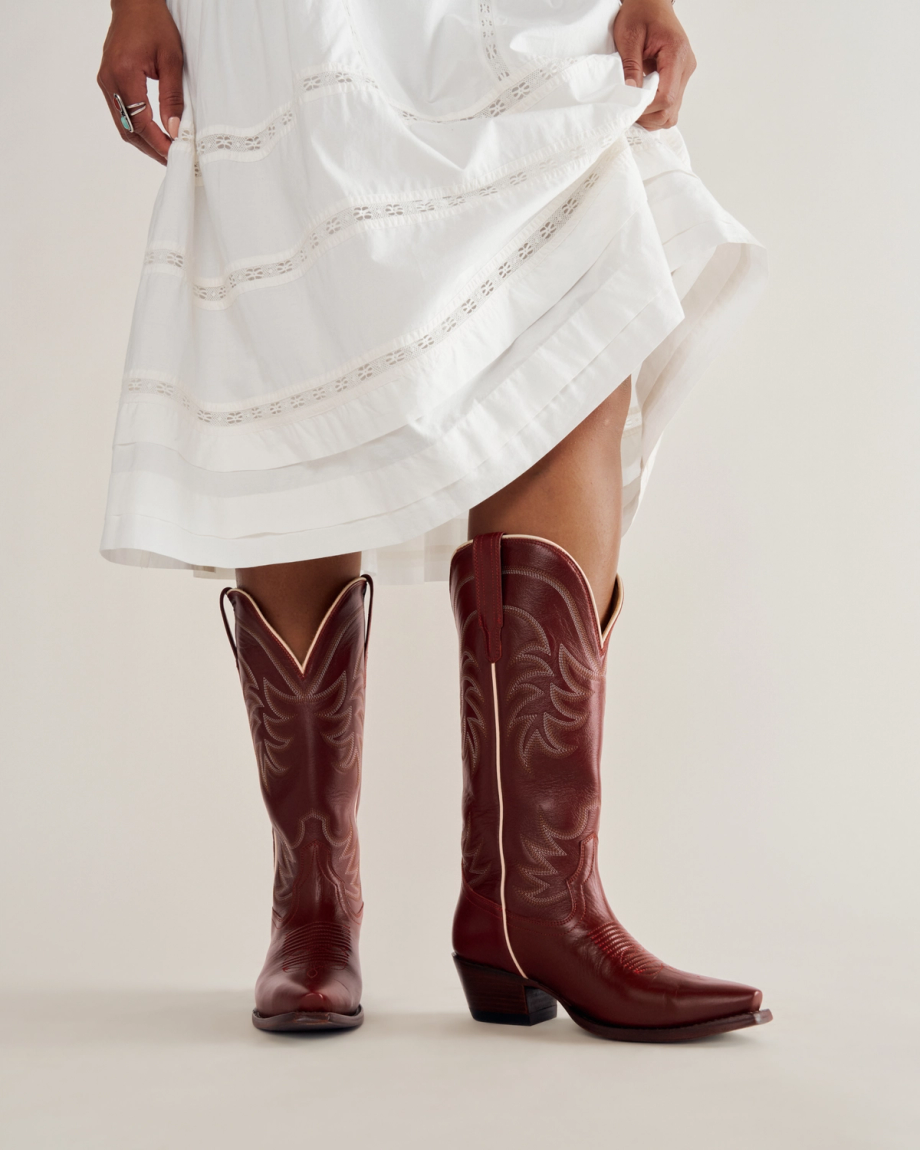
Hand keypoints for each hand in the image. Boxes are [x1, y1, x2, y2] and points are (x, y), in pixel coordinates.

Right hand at [97, 0, 183, 164]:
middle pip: (128, 129)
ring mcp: (105, 81)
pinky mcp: (107, 81)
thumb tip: (174, 129)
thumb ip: (172, 97)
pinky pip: (120, 113)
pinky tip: (153, 134)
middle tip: (172, 160)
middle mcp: (109, 80)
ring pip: (122, 124)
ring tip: (165, 150)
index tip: (175, 155)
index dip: (157, 143)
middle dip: (151, 148)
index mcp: (123, 73)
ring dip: (143, 141)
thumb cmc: (154, 24)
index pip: (139, 121)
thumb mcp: (171, 60)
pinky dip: (136, 127)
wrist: (134, 2)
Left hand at [613, 0, 695, 129]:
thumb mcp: (629, 37)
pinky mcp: (679, 77)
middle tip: (627, 109)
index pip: (666, 96)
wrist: (651, 2)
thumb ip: (630, 66)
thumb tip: (630, 94)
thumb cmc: (641, 13)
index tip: (627, 107)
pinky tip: (642, 102)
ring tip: (634, 106)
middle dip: (648, 116)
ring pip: (672, 112)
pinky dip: (655, 110)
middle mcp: (686, 66)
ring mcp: (684, 73)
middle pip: (671, 109)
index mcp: (676, 54)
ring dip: (652, 115)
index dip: (646, 108)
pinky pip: (670, 104)